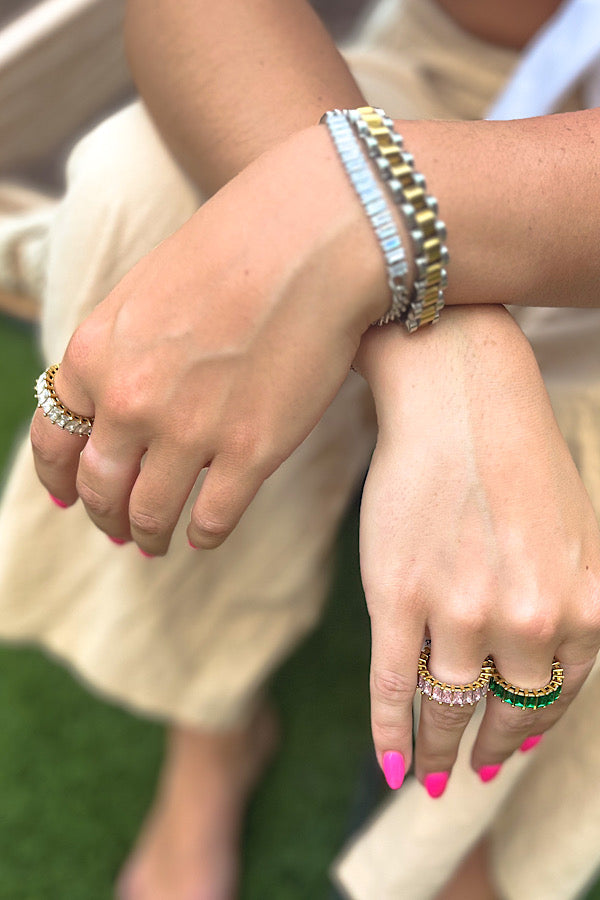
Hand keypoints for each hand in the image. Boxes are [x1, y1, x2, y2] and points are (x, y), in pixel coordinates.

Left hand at [30, 125, 388, 553]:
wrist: (310, 236)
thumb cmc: (232, 250)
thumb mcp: (143, 292)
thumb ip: (116, 352)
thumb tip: (111, 408)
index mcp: (95, 354)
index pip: (55, 441)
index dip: (60, 479)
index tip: (69, 499)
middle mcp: (131, 400)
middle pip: (101, 488)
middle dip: (106, 516)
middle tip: (120, 528)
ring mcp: (190, 431)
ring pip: (152, 514)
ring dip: (149, 535)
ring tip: (156, 541)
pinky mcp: (250, 451)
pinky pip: (212, 519)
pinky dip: (203, 536)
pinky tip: (205, 535)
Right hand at [356, 305, 599, 792]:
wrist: (457, 398)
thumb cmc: (516, 456)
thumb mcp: (578, 533)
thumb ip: (574, 603)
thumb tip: (544, 666)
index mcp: (583, 605)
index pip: (560, 696)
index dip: (533, 728)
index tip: (513, 745)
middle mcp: (530, 619)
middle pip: (510, 712)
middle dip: (493, 750)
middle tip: (478, 769)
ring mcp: (460, 613)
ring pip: (449, 709)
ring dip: (441, 754)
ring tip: (432, 776)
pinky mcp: (398, 601)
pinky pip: (394, 689)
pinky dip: (391, 736)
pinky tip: (391, 766)